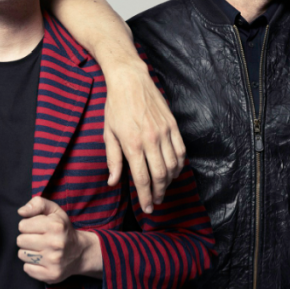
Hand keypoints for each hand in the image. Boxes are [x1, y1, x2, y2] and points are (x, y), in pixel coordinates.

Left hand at [16, 196, 100, 282]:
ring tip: (40, 249)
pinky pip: (27, 269)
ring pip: (22, 255)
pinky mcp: (51, 275)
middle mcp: (55, 243)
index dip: (27, 226)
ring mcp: (54, 261)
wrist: (80, 252)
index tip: (37, 229)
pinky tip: (41, 260)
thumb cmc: (63, 229)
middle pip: (20, 240)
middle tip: (38, 240)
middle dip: (26, 239)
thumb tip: (21, 211)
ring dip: (28, 252)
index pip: (22, 225)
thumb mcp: (54, 211)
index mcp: (55, 225)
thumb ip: (37, 203)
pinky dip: (31, 265)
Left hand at [102, 60, 185, 212]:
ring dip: (170, 181)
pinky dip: (179, 164)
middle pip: (161, 175)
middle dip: (159, 192)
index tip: (148, 208)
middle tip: (156, 201)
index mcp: (132, 144)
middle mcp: (151, 139)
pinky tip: (173, 171)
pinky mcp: (173, 125)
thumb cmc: (115, 106)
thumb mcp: (108, 133)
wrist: (130, 80)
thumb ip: (113, 159)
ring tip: (163, 188)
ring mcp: (165, 132)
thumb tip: (113, 182)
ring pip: (174, 165)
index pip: (142, 178)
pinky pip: (181, 150)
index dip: (146, 196)